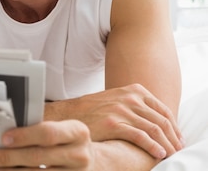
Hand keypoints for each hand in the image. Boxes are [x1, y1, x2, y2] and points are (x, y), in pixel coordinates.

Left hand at [0, 120, 93, 169]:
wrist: (90, 162)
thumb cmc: (66, 141)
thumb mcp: (61, 130)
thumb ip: (38, 130)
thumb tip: (4, 135)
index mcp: (77, 132)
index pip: (48, 133)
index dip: (24, 136)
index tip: (3, 139)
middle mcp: (80, 155)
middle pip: (39, 157)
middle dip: (10, 157)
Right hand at [45, 84, 182, 158]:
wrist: (69, 115)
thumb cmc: (93, 111)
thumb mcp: (117, 100)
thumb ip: (135, 105)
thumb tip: (156, 121)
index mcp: (133, 91)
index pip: (163, 110)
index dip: (174, 127)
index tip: (177, 139)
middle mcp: (129, 98)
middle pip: (161, 121)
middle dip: (173, 138)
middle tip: (176, 150)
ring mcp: (121, 110)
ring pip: (154, 130)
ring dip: (166, 145)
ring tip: (170, 155)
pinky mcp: (113, 124)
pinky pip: (140, 136)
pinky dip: (152, 146)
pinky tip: (157, 153)